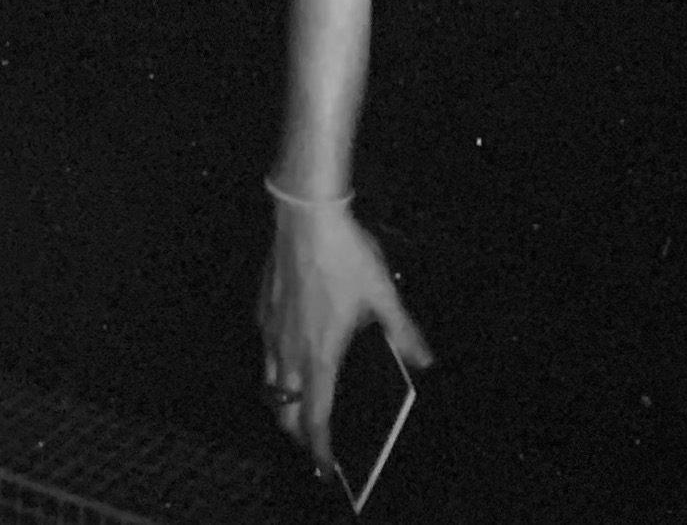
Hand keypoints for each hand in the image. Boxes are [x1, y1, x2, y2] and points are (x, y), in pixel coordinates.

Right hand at [254, 204, 434, 476]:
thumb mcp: (384, 294)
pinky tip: (291, 353)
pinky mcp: (262, 312)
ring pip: (269, 386)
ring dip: (283, 405)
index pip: (316, 419)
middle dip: (297, 434)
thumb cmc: (345, 256)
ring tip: (301, 406)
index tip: (328, 468)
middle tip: (315, 440)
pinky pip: (264, 353)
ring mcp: (270, 333)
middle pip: (284, 413)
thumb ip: (404, 332)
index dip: (321, 449)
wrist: (306, 219)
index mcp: (320, 356)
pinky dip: (274, 367)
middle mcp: (288, 353)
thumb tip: (424, 359)